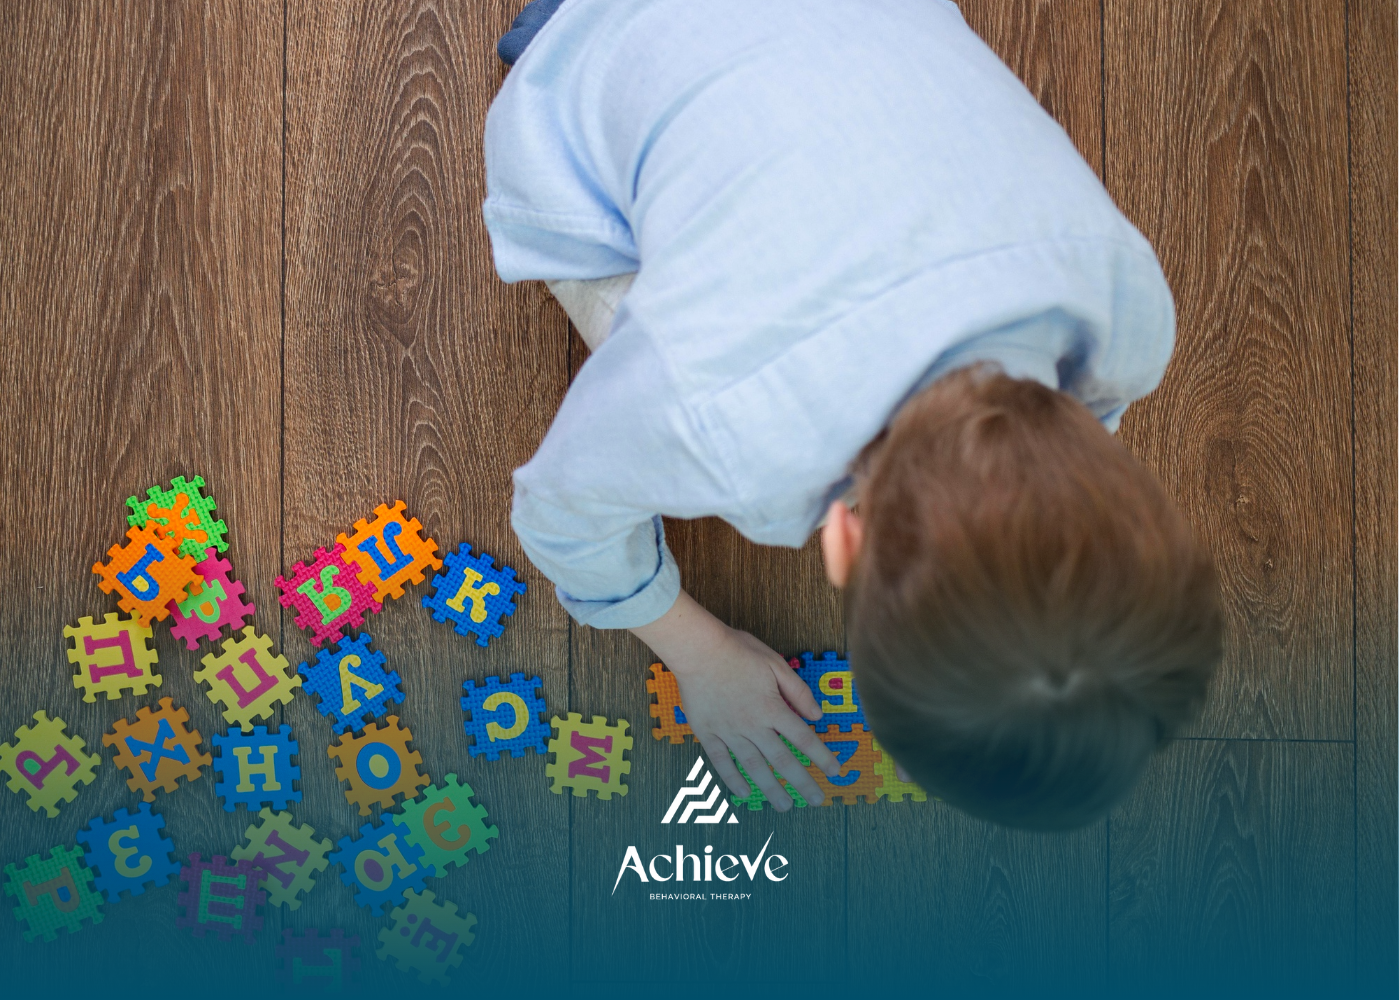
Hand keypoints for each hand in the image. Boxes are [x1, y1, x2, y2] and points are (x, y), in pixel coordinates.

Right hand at [631, 590, 840, 809]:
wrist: (698, 649)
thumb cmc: (737, 651)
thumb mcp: (775, 664)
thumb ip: (797, 691)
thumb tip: (817, 715)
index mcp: (772, 708)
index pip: (803, 739)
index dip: (822, 757)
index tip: (835, 772)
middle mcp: (753, 726)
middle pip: (783, 760)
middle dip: (802, 782)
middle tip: (816, 801)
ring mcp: (729, 732)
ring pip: (754, 766)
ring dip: (771, 788)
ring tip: (784, 806)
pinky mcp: (707, 732)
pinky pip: (721, 761)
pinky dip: (732, 779)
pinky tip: (742, 793)